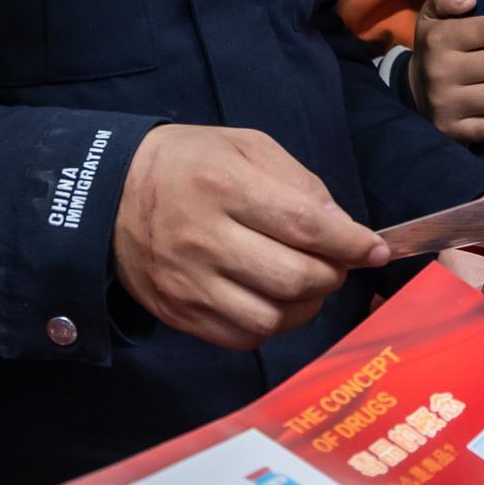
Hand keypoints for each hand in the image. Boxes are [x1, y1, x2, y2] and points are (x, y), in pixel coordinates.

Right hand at [111, 125, 386, 349]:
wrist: (108, 195)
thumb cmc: (190, 164)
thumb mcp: (245, 147)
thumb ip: (300, 183)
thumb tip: (343, 228)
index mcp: (225, 187)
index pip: (305, 226)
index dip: (350, 243)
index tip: (375, 249)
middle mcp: (206, 239)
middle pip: (293, 278)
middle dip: (331, 275)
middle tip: (335, 264)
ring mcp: (190, 283)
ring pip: (271, 317)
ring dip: (304, 306)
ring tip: (305, 284)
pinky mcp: (179, 314)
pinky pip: (242, 337)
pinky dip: (271, 324)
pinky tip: (272, 300)